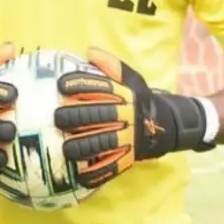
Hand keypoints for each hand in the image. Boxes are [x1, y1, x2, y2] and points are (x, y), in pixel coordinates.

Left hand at [54, 47, 213, 187]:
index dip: (79, 85)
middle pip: (98, 115)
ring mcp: (129, 138)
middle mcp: (128, 116)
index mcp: (127, 95)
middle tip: (58, 117)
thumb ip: (111, 66)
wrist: (165, 125)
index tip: (61, 86)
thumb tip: (89, 51)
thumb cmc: (140, 101)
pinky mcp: (129, 158)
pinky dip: (94, 172)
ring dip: (81, 145)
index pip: (101, 87)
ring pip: (102, 143)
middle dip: (74, 116)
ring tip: (65, 146)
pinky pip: (110, 167)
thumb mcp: (132, 79)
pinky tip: (79, 172)